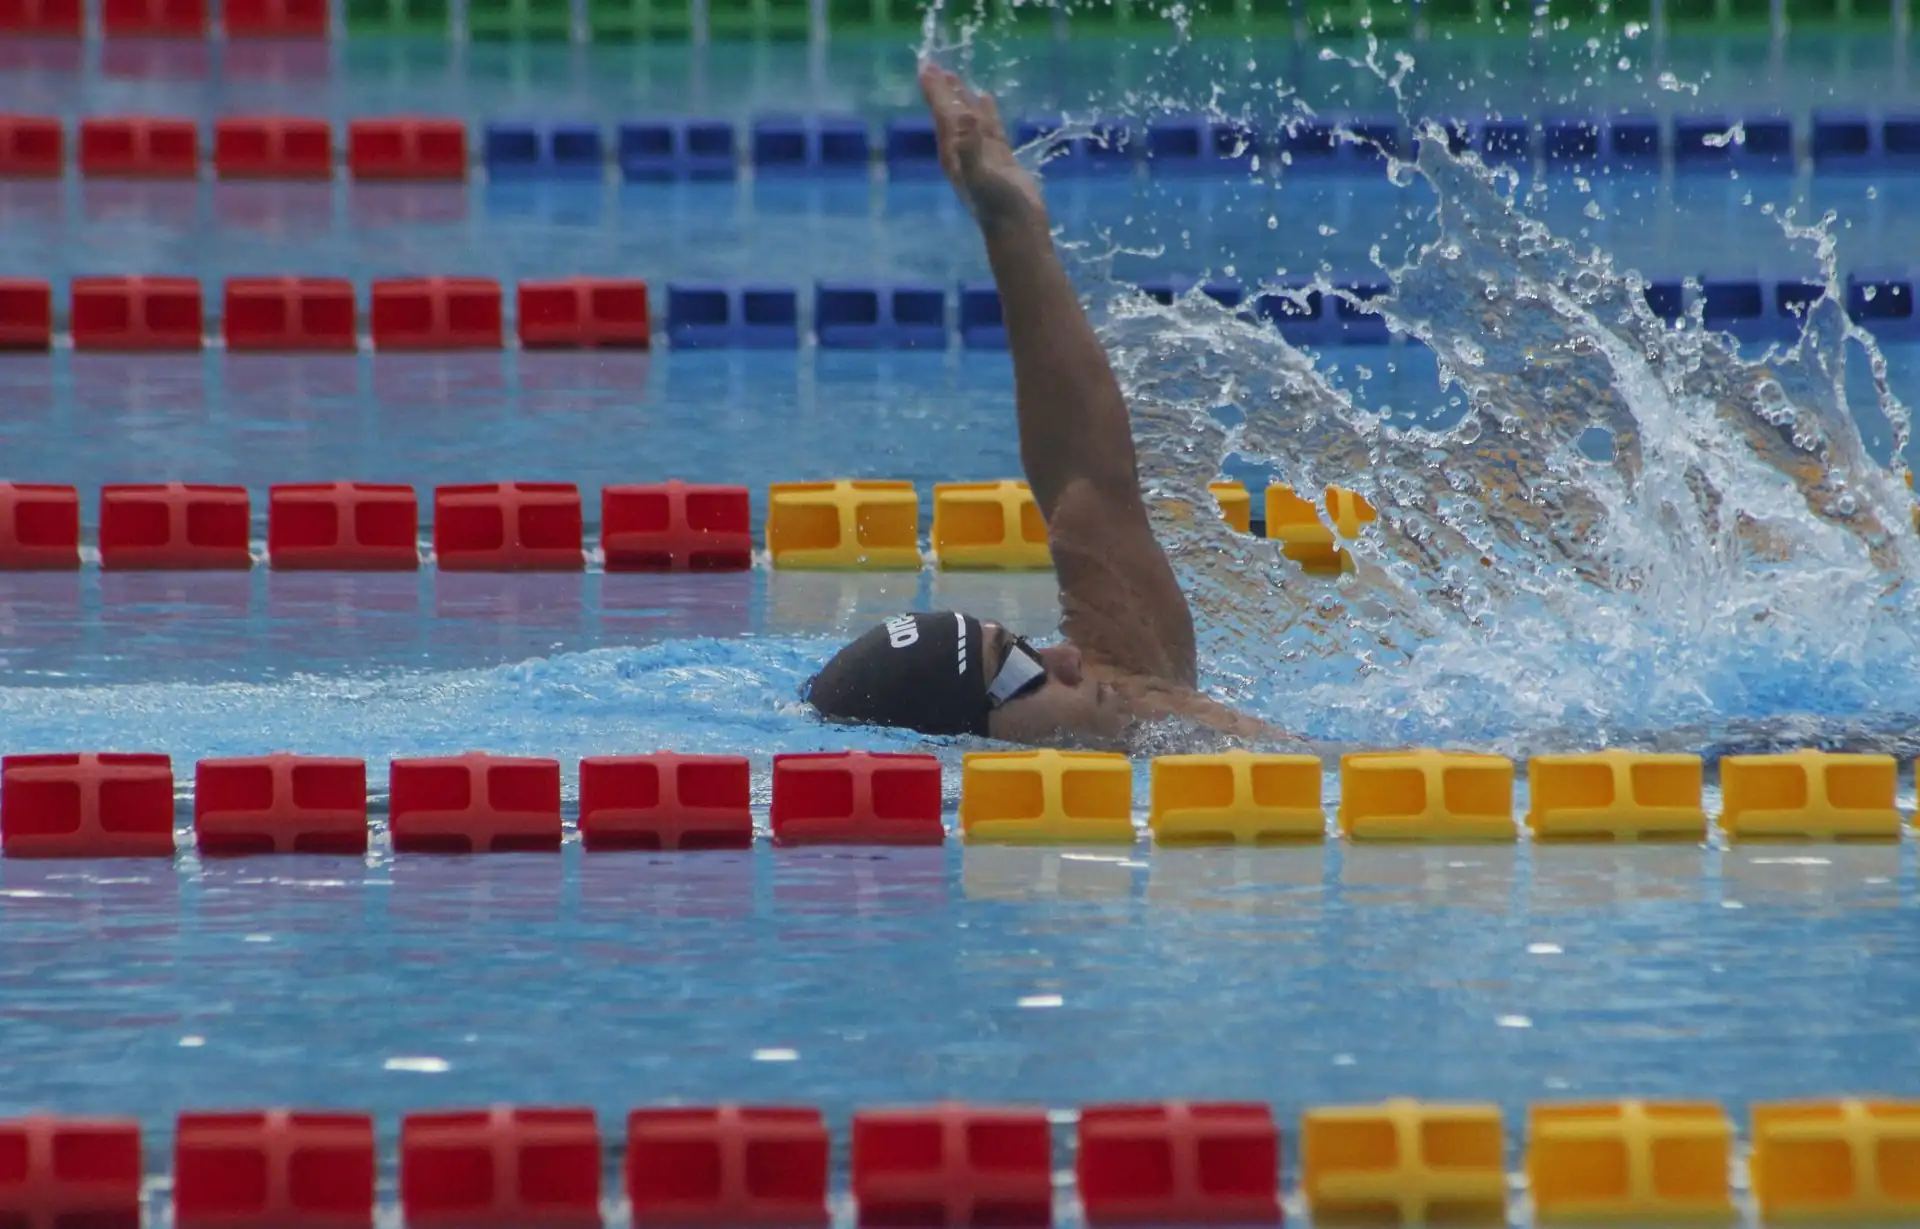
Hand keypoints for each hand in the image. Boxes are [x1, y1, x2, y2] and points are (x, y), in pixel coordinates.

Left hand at [918, 61, 1045, 230]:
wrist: (1017, 230)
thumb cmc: (998, 206)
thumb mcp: (982, 175)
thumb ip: (971, 147)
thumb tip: (965, 117)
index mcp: (954, 152)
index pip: (941, 112)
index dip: (934, 89)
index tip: (924, 66)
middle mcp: (962, 152)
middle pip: (949, 111)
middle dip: (941, 89)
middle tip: (931, 65)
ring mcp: (981, 155)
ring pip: (968, 117)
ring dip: (961, 97)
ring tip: (953, 76)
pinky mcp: (999, 159)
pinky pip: (989, 127)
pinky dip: (985, 111)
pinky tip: (984, 98)